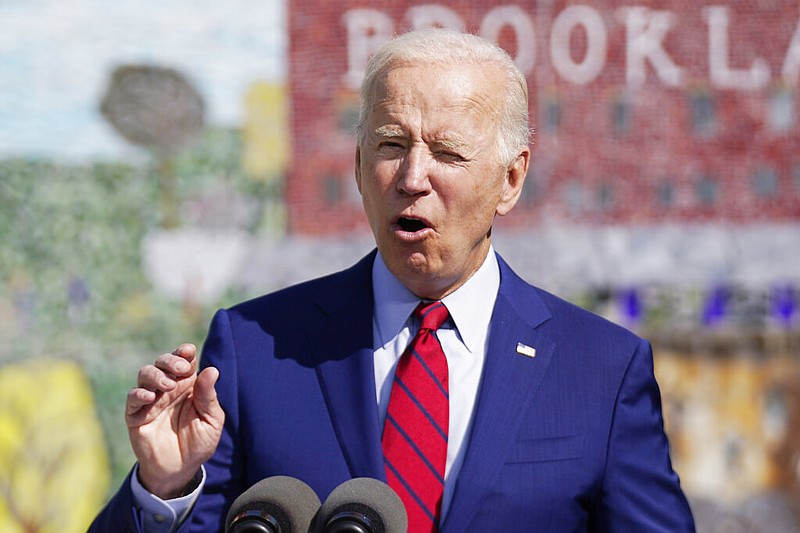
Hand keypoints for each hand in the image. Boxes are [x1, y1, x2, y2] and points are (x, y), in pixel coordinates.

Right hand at [126, 343, 224, 498]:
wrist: (180, 469)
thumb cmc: (199, 443)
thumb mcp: (211, 420)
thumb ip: (208, 396)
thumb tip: (211, 369)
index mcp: (188, 385)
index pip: (184, 360)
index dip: (184, 352)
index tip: (188, 352)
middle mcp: (168, 388)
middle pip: (163, 362)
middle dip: (170, 360)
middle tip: (181, 369)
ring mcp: (151, 400)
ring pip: (145, 374)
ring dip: (156, 375)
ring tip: (168, 386)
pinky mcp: (136, 415)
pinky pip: (133, 398)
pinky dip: (139, 394)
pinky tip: (150, 397)